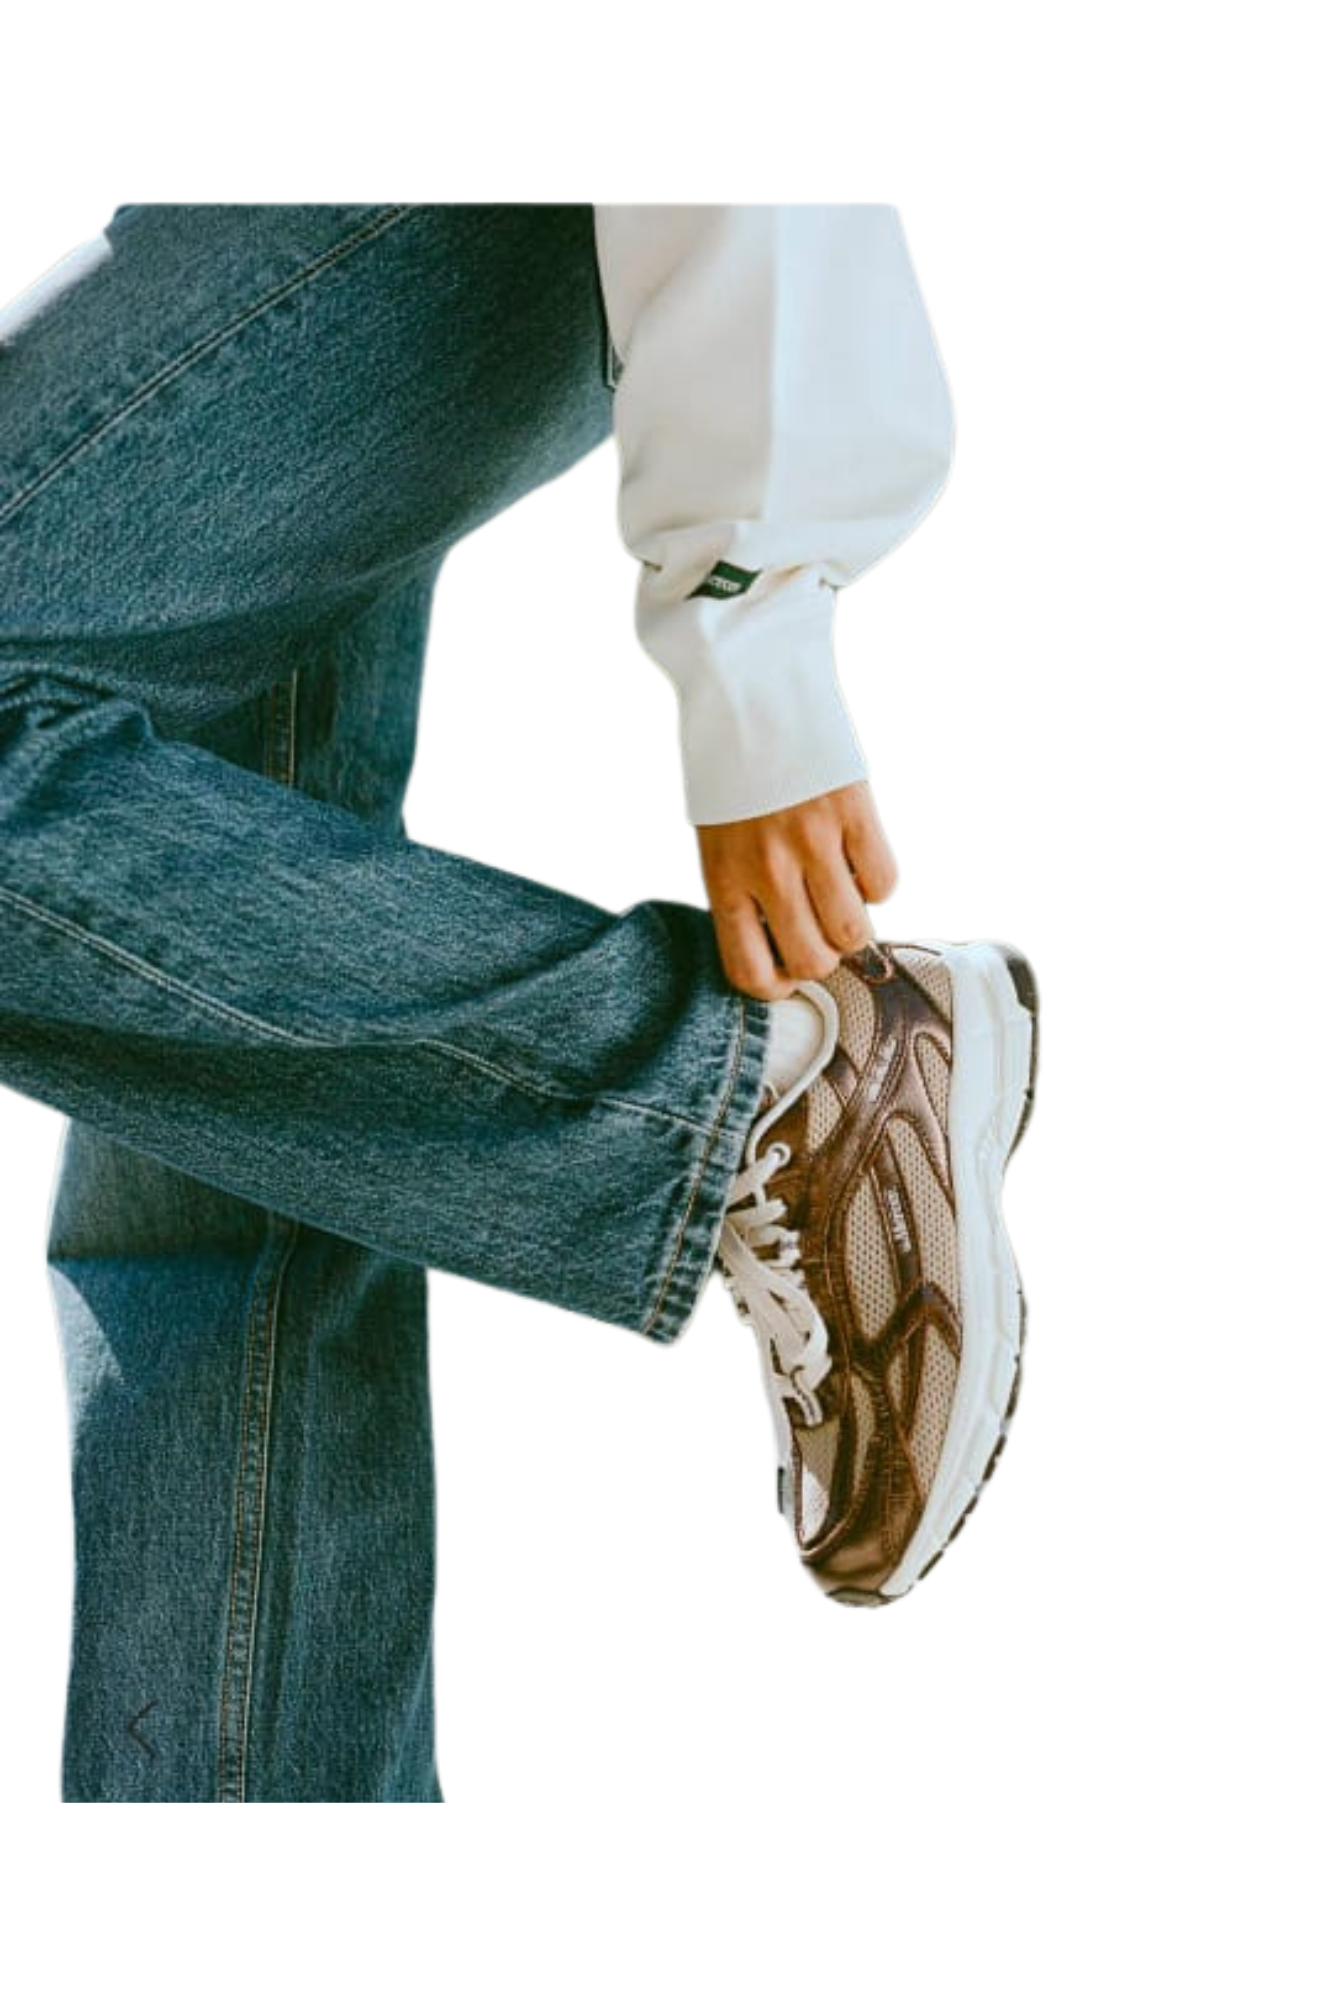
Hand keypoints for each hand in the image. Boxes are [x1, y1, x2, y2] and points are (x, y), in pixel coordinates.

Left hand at [695, 780, 898, 1000]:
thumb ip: (746, 888)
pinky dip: (877, 879)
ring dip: (855, 923)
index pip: (751, 972)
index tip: (788, 967)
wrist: (749, 686)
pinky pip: (885, 882)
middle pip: (815, 961)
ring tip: (842, 891)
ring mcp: (812, 842)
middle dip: (824, 953)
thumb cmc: (730, 767)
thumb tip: (791, 940)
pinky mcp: (853, 811)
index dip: (778, 984)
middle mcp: (766, 869)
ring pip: (855, 932)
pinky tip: (858, 854)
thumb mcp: (717, 835)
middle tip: (821, 922)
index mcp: (723, 878)